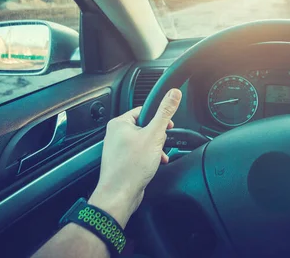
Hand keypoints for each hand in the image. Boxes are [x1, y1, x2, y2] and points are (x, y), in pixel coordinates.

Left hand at [88, 89, 181, 227]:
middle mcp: (116, 134)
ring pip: (144, 142)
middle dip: (158, 138)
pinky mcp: (123, 162)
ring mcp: (118, 149)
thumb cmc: (130, 168)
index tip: (167, 126)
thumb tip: (173, 94)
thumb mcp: (154, 135)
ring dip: (155, 149)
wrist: (119, 196)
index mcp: (120, 123)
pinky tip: (153, 165)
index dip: (159, 118)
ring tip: (157, 158)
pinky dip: (149, 158)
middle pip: (146, 127)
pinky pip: (140, 154)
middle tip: (160, 145)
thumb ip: (165, 113)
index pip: (144, 110)